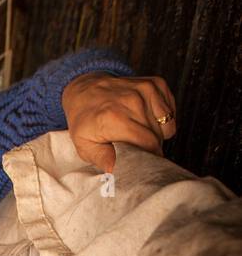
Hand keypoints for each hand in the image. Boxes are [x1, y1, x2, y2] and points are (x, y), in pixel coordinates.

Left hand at [61, 71, 176, 172]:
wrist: (85, 90)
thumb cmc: (85, 121)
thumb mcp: (85, 145)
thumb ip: (102, 159)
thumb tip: (115, 172)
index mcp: (115, 118)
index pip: (148, 144)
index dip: (150, 157)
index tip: (144, 163)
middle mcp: (133, 101)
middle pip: (158, 136)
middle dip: (151, 148)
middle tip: (137, 149)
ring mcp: (145, 89)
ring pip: (167, 124)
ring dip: (158, 133)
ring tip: (139, 133)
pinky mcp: (154, 83)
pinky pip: (170, 111)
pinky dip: (162, 118)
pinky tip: (145, 118)